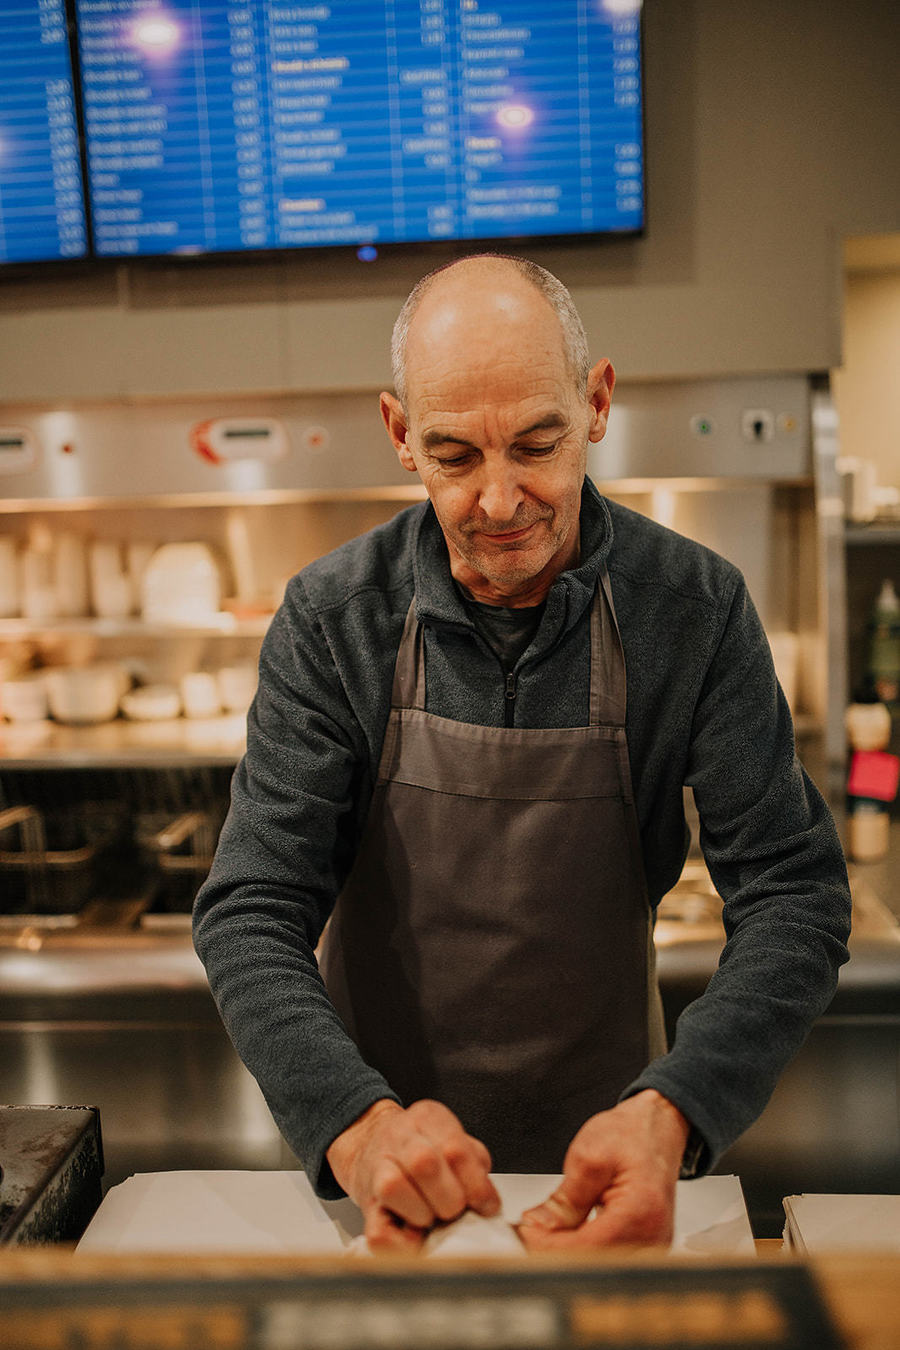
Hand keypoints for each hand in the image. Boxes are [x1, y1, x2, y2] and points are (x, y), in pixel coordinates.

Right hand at [326, 1098, 500, 1251]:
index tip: (487, 1207)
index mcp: (428, 1118)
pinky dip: (400, 1243)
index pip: (455, 1149)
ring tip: (431, 1219)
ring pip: (393, 1187)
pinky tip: (414, 1236)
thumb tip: (487, 1201)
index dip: (476, 1185)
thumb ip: (474, 1162)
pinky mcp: (365, 1203)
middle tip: (456, 1212)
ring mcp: (376, 1167)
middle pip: (424, 1164)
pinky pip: (377, 1231)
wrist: (369, 1142)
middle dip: (450, 1200)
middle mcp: (399, 1137)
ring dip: (422, 1215)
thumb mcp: (452, 1139)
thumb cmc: (421, 1147)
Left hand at [517, 1090, 689, 1249]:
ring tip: (545, 1229)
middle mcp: (652, 1238)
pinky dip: (582, 1250)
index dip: (548, 1245)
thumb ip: (565, 1200)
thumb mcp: (588, 1157)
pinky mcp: (644, 1247)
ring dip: (567, 1252)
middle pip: (593, 1264)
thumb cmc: (631, 1136)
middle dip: (554, 1251)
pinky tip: (565, 1235)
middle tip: (530, 1230)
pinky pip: (608, 1259)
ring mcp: (651, 1246)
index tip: (525, 1233)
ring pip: (598, 1265)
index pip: (586, 1248)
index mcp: (640, 1214)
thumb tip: (540, 1227)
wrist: (656, 1129)